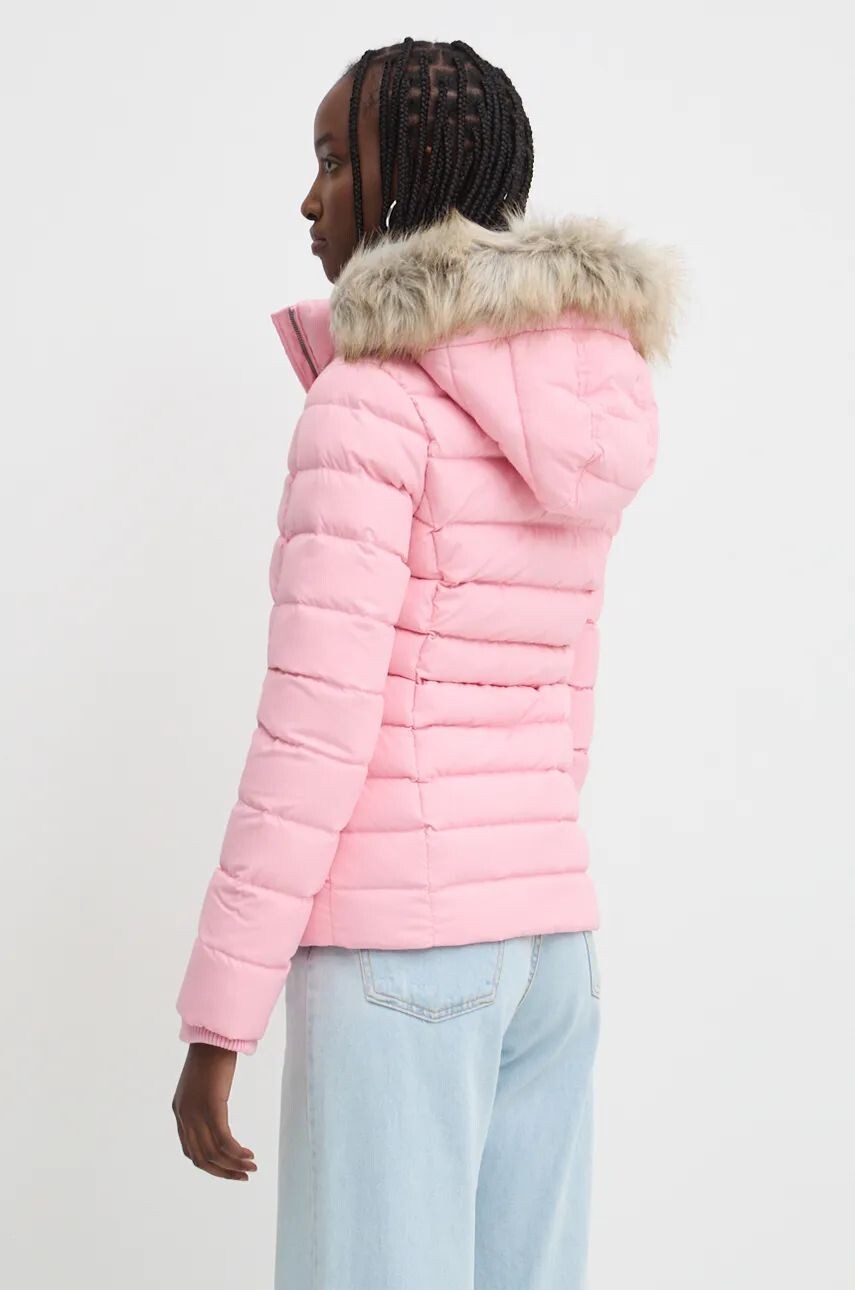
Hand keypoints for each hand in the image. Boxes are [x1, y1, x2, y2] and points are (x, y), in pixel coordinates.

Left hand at [172, 1043, 256, 1180]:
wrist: (214, 1035)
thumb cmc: (212, 1054)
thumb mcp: (203, 1083)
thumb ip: (205, 1102)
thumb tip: (217, 1115)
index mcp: (180, 1111)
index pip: (190, 1150)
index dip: (209, 1165)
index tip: (228, 1168)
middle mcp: (185, 1116)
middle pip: (201, 1158)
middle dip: (223, 1172)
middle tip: (242, 1176)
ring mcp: (196, 1113)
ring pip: (214, 1153)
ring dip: (233, 1165)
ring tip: (251, 1167)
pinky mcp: (212, 1108)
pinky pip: (225, 1141)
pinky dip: (237, 1153)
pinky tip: (248, 1155)